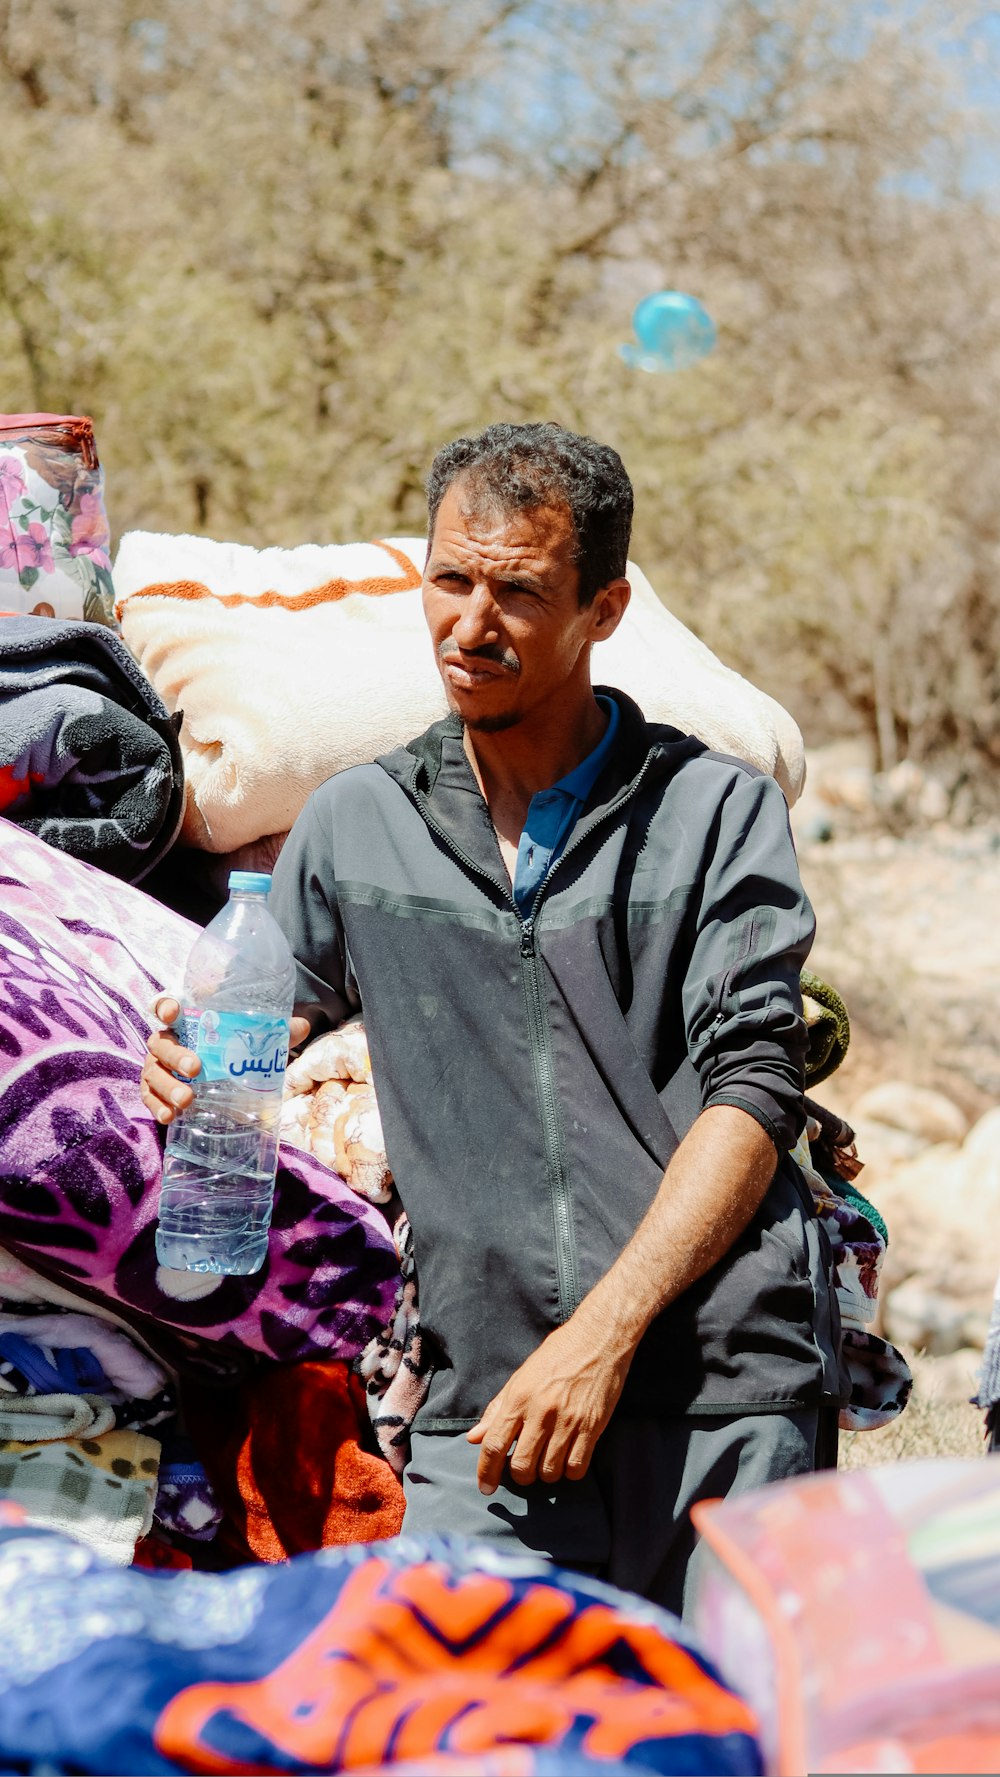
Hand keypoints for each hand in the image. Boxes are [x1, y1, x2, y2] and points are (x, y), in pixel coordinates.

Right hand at [139, 996, 309, 1125]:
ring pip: (153, 1073)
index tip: (172, 1012)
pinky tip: (169, 1117)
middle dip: (175, 1055)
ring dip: (167, 1086)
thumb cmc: (229, 1050)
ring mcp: (158, 1067)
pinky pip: (149, 1098)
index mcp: (186, 1023)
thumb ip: (274, 1032)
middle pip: (161, 1043)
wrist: (215, 1076)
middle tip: (196, 1068)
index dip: (165, 1006)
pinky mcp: (155, 1091)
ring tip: (186, 1100)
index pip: (167, 1006)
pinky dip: (157, 1107)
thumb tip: (301, 1026)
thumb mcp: (251, 1040)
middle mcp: (167, 1041)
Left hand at [466, 1312, 630, 1493]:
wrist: (598, 1339)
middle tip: (525, 1468)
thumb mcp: (521, 1377)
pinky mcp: (592, 1427)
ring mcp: (568, 1421)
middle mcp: (541, 1412)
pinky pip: (577, 1467)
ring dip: (546, 1473)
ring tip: (548, 1459)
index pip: (494, 1445)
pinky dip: (569, 1471)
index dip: (486, 1472)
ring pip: (549, 1471)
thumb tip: (474, 1438)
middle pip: (522, 1466)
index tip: (486, 1487)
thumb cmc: (557, 1355)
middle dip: (520, 1475)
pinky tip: (568, 1459)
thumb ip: (497, 1410)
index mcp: (519, 1398)